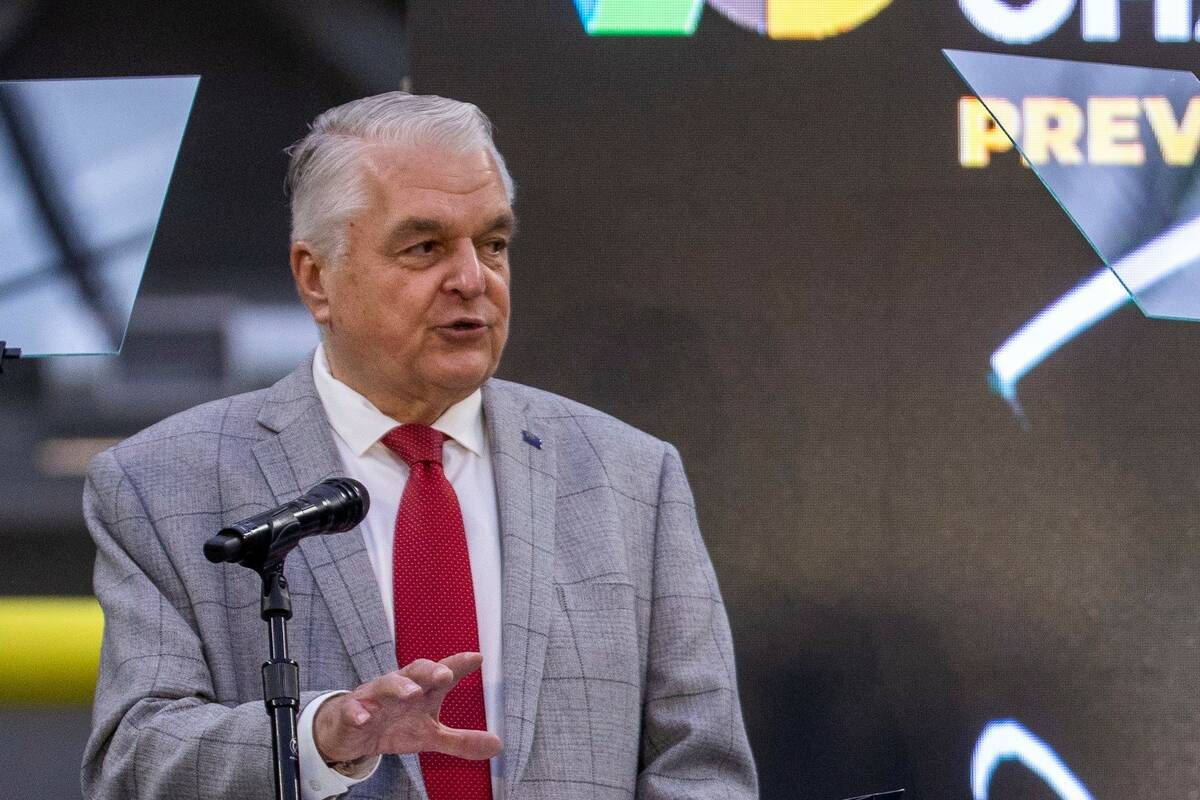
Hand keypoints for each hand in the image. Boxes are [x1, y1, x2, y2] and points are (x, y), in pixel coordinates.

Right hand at [313, 652, 502, 764]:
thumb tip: (498, 745)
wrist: (351, 732)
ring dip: (399, 687)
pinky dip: (359, 712)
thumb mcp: (430, 735)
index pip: (442, 673)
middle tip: (445, 675)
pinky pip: (353, 709)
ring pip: (385, 684)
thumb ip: (461, 740)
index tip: (478, 657)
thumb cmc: (394, 725)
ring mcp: (374, 697)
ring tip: (411, 692)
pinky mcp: (351, 712)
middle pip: (415, 671)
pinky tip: (365, 718)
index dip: (459, 663)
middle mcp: (399, 687)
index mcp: (422, 690)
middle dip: (430, 671)